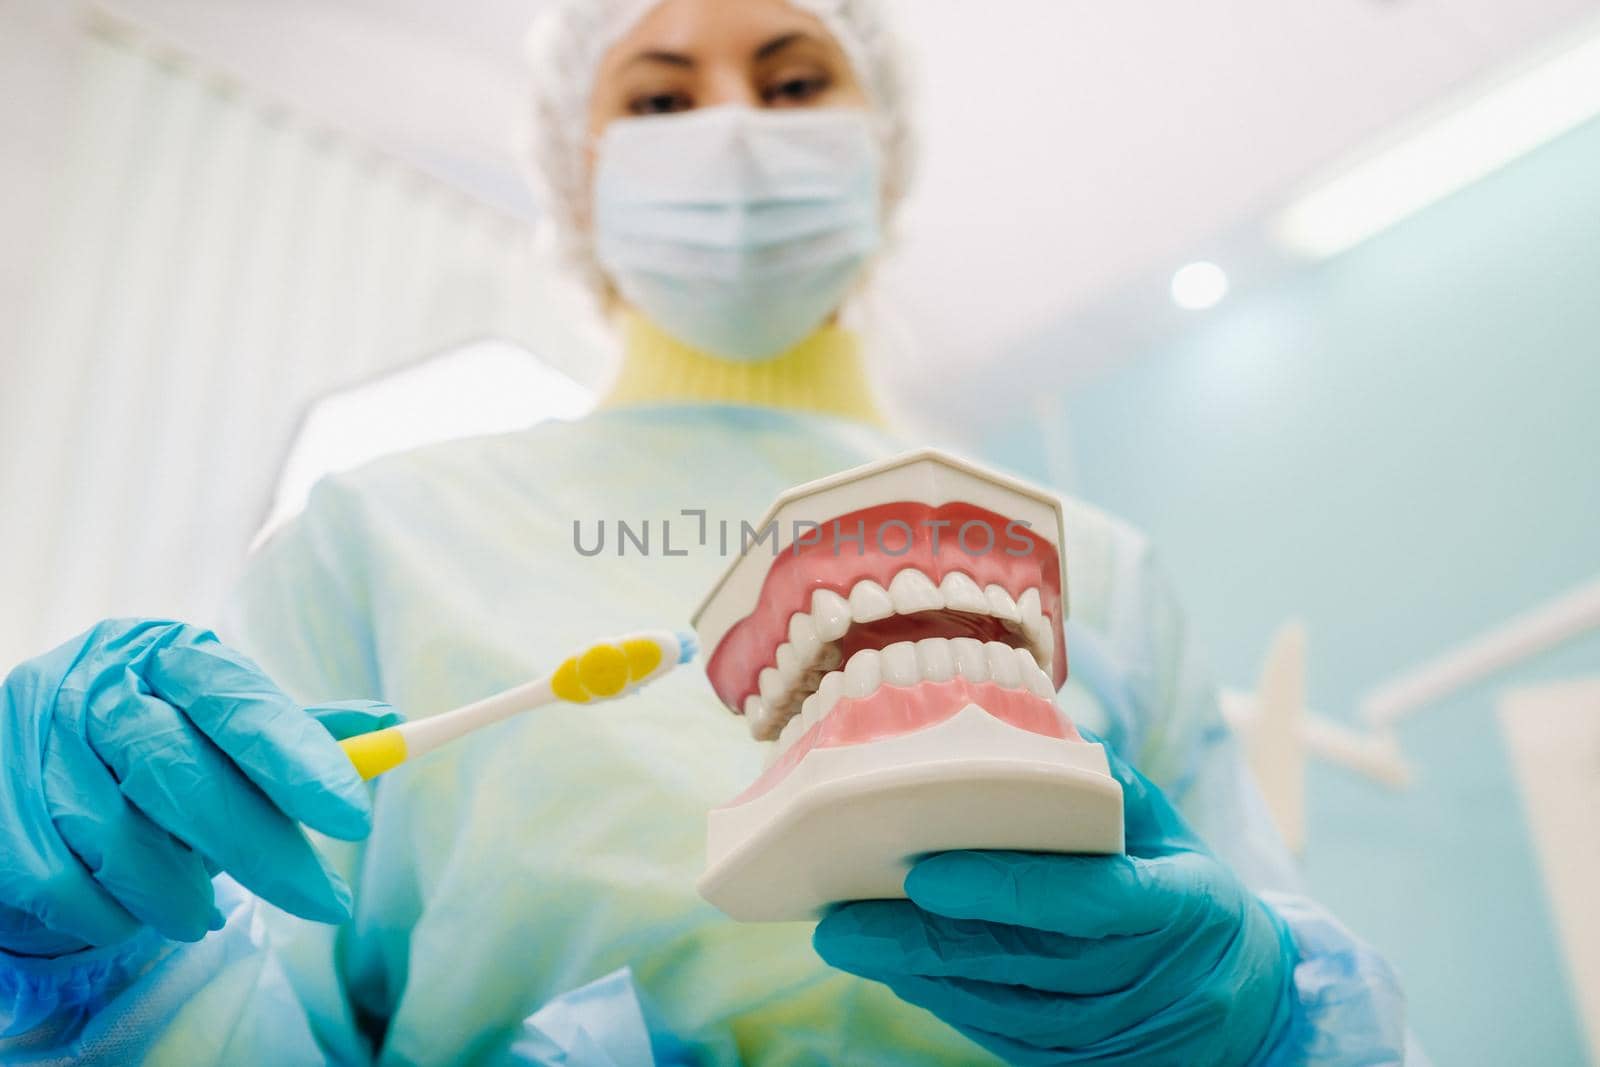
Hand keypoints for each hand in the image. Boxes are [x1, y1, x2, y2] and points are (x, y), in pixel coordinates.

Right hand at [0, 619, 399, 955]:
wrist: (30, 775)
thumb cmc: (154, 748)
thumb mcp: (224, 726)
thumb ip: (295, 730)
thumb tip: (389, 724)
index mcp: (164, 651)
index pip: (237, 700)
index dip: (297, 758)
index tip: (353, 816)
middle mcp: (91, 684)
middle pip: (181, 772)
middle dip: (262, 848)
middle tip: (327, 901)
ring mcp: (30, 744)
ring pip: (120, 840)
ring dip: (177, 894)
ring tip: (204, 913)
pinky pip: (65, 886)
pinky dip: (112, 915)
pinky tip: (132, 911)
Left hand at [813, 733, 1297, 1065]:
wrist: (1248, 1007)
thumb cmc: (1192, 897)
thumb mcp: (1175, 836)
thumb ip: (1112, 790)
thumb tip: (1033, 736)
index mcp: (1177, 906)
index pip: (1083, 900)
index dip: (1003, 888)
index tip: (924, 872)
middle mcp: (1138, 978)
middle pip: (1017, 960)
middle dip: (918, 940)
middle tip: (839, 916)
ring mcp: (1107, 1031)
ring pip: (996, 1003)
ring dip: (914, 972)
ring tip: (845, 934)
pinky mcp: (1076, 1062)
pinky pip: (997, 1031)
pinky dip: (939, 998)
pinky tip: (893, 968)